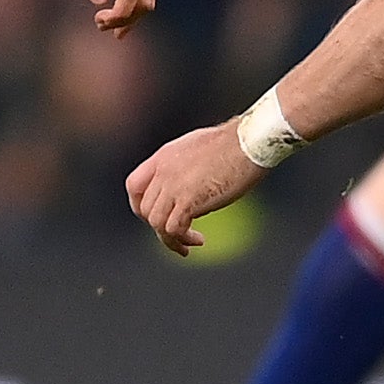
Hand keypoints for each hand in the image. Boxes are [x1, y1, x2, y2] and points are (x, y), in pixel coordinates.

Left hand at [125, 121, 261, 254]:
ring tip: (191, 242)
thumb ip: (186, 166)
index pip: (134, 186)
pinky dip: (182, 240)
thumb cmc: (236, 143)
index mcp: (163, 157)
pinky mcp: (189, 200)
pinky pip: (173, 229)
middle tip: (180, 232)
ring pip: (156, 223)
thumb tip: (189, 183)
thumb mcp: (198, 149)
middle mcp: (163, 171)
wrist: (249, 141)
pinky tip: (199, 240)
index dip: (140, 205)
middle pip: (145, 208)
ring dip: (171, 238)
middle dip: (159, 225)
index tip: (155, 217)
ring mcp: (174, 185)